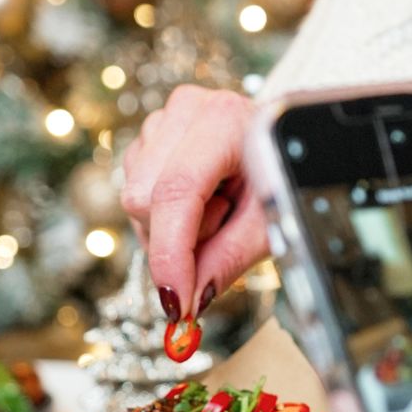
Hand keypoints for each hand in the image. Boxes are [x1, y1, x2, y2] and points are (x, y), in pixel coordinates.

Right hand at [121, 85, 268, 319]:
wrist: (279, 142)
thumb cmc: (278, 176)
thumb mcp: (269, 222)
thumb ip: (229, 260)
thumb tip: (191, 302)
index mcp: (224, 121)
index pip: (177, 191)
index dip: (170, 253)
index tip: (175, 301)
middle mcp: (187, 110)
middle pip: (144, 199)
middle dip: (176, 236)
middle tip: (223, 225)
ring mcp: (164, 118)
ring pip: (134, 198)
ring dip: (170, 223)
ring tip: (217, 205)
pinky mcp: (151, 132)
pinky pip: (133, 190)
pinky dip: (162, 211)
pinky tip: (198, 197)